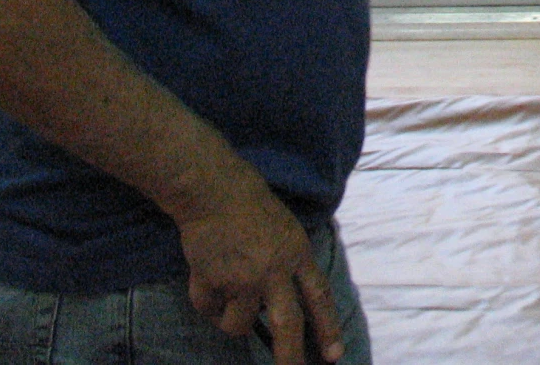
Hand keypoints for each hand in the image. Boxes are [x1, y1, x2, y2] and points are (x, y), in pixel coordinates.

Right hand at [175, 173, 342, 364]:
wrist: (214, 190)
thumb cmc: (251, 206)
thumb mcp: (285, 230)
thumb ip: (287, 265)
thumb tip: (281, 305)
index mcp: (297, 254)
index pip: (319, 297)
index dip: (328, 327)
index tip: (335, 354)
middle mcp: (274, 271)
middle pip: (287, 325)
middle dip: (290, 357)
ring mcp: (242, 278)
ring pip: (237, 326)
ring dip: (229, 320)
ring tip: (226, 293)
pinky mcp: (212, 280)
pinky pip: (205, 308)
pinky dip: (203, 299)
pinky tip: (204, 275)